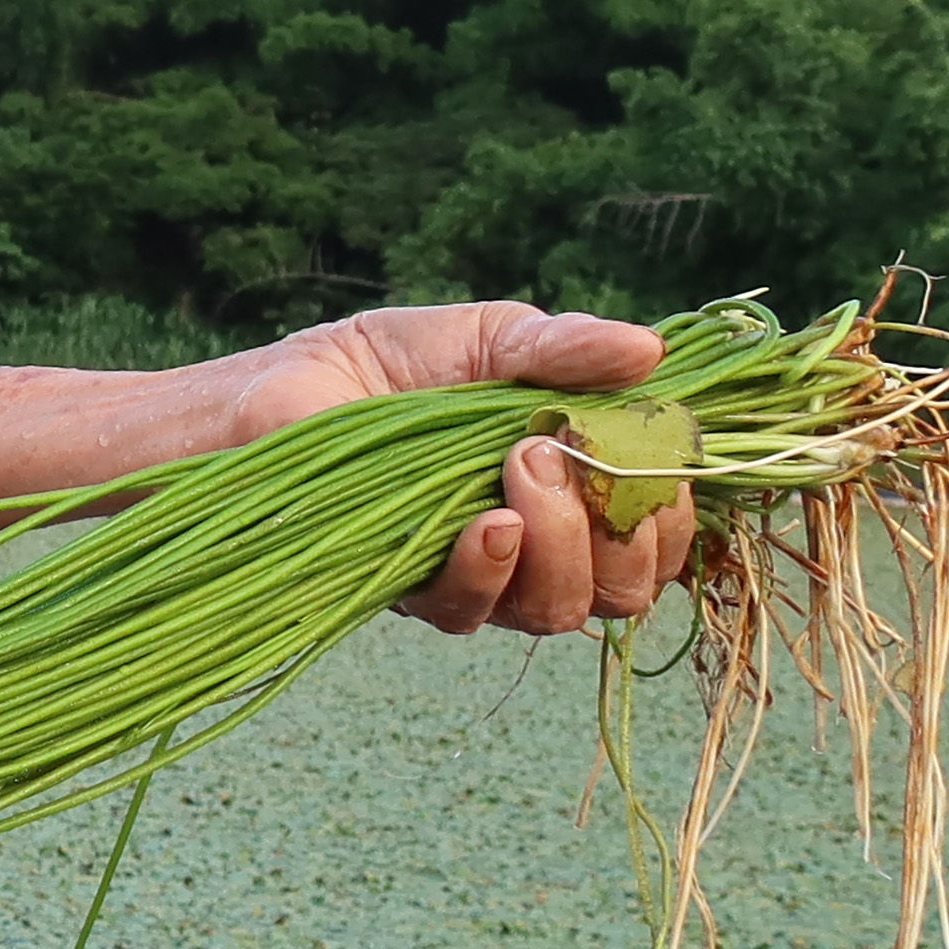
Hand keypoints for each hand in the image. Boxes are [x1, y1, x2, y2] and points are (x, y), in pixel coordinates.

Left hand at [245, 301, 698, 638]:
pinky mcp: (406, 592)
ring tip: (521, 464)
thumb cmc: (385, 364)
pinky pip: (471, 611)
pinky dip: (490, 568)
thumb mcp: (485, 336)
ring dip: (562, 543)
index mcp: (570, 487)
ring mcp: (472, 575)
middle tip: (563, 451)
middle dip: (625, 531)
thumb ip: (561, 347)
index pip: (657, 532)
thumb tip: (650, 349)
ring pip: (559, 608)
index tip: (655, 447)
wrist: (272, 391)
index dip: (675, 509)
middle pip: (624, 587)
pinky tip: (485, 523)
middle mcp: (533, 545)